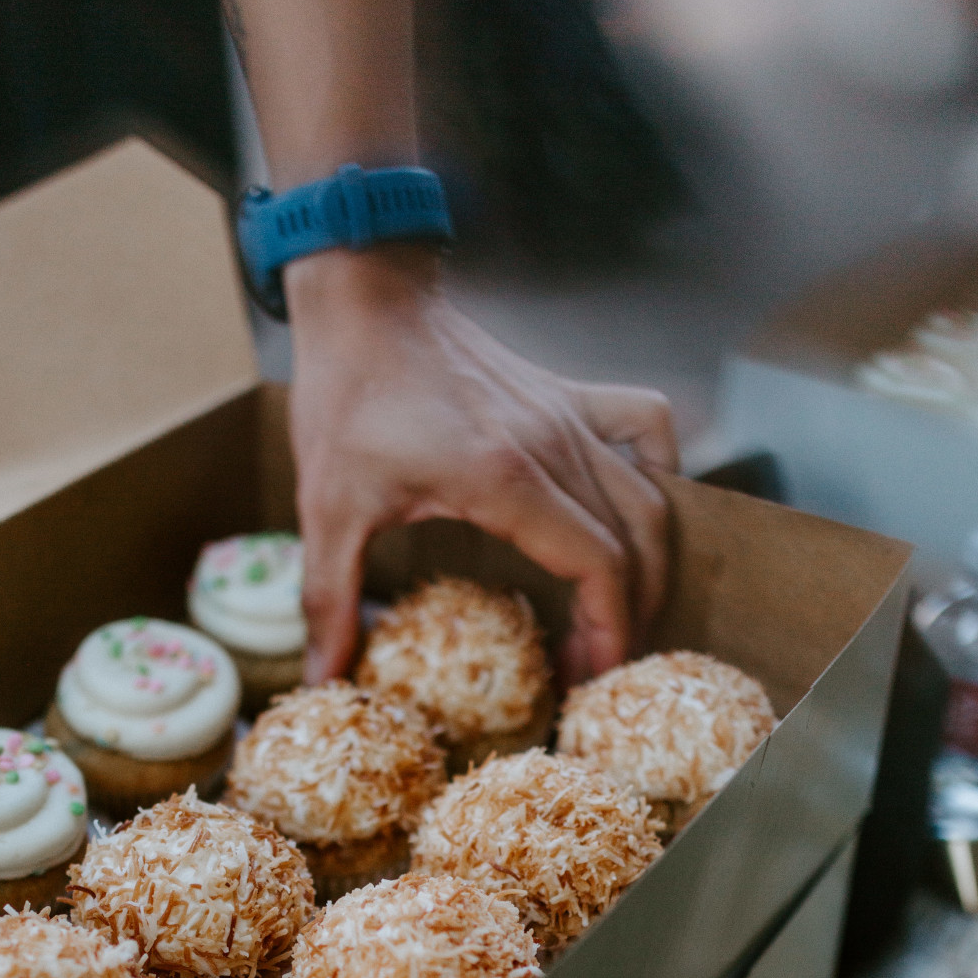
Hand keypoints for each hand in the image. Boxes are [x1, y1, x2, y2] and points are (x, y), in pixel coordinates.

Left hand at [285, 244, 678, 684]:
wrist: (364, 300)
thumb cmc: (346, 396)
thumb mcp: (326, 508)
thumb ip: (329, 600)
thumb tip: (319, 678)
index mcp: (504, 477)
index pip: (597, 564)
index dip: (609, 629)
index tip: (592, 677)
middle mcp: (554, 443)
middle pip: (636, 540)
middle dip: (633, 613)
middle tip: (599, 663)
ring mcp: (568, 414)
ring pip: (649, 495)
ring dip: (649, 562)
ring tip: (621, 613)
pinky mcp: (567, 395)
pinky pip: (646, 431)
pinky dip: (658, 475)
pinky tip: (633, 513)